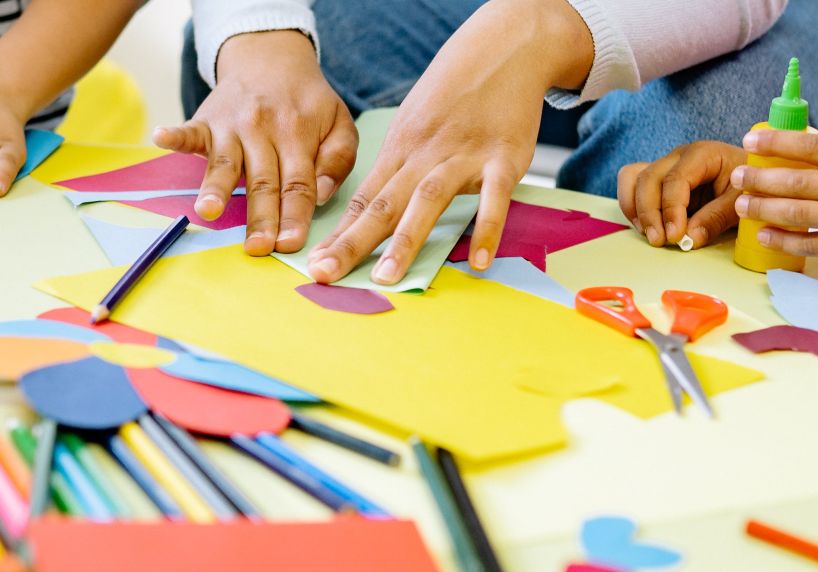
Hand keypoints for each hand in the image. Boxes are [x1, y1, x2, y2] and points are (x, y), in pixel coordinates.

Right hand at [154, 31, 356, 255]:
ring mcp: (232, 126)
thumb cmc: (307, 101)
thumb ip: (338, 158)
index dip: (294, 215)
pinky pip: (189, 130)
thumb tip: (321, 194)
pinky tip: (161, 138)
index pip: (298, 184)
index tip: (290, 244)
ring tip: (208, 210)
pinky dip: (174, 135)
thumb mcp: (339, 123)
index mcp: (299, 136)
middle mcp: (264, 131)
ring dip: (216, 187)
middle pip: (263, 182)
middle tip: (257, 247)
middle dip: (260, 217)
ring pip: (225, 163)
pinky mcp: (207, 120)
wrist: (271, 57)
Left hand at [307, 0, 590, 283]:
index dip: (338, 233)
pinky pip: (494, 198)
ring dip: (405, 240)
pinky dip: (487, 228)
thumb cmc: (456, 92)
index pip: (362, 198)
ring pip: (427, 201)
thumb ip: (399, 166)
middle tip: (324, 274)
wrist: (504, 48)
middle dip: (351, 242)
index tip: (314, 264)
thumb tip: (372, 208)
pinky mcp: (503, 157)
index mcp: (400, 148)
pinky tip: (481, 261)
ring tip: (387, 277)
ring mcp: (463, 155)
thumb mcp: (415, 123)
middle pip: (382, 204)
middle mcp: (424, 153)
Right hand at [616, 141, 747, 249]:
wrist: (753, 179)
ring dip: (636, 209)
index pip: (676, 179)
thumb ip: (717, 218)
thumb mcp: (741, 202)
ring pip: (633, 178)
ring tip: (651, 234)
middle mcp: (678, 157)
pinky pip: (632, 184)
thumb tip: (689, 239)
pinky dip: (633, 206)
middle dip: (649, 212)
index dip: (671, 209)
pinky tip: (647, 227)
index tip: (674, 236)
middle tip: (660, 241)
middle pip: (648, 178)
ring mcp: (665, 167)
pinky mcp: (658, 180)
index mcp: (702, 154)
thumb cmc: (749, 186)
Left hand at [730, 130, 817, 270]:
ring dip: (764, 208)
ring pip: (800, 212)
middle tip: (737, 176)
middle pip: (799, 180)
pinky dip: (784, 240)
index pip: (815, 144)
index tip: (751, 140)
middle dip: (761, 178)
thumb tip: (802, 150)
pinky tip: (764, 234)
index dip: (778, 141)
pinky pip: (813, 245)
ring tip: (741, 204)